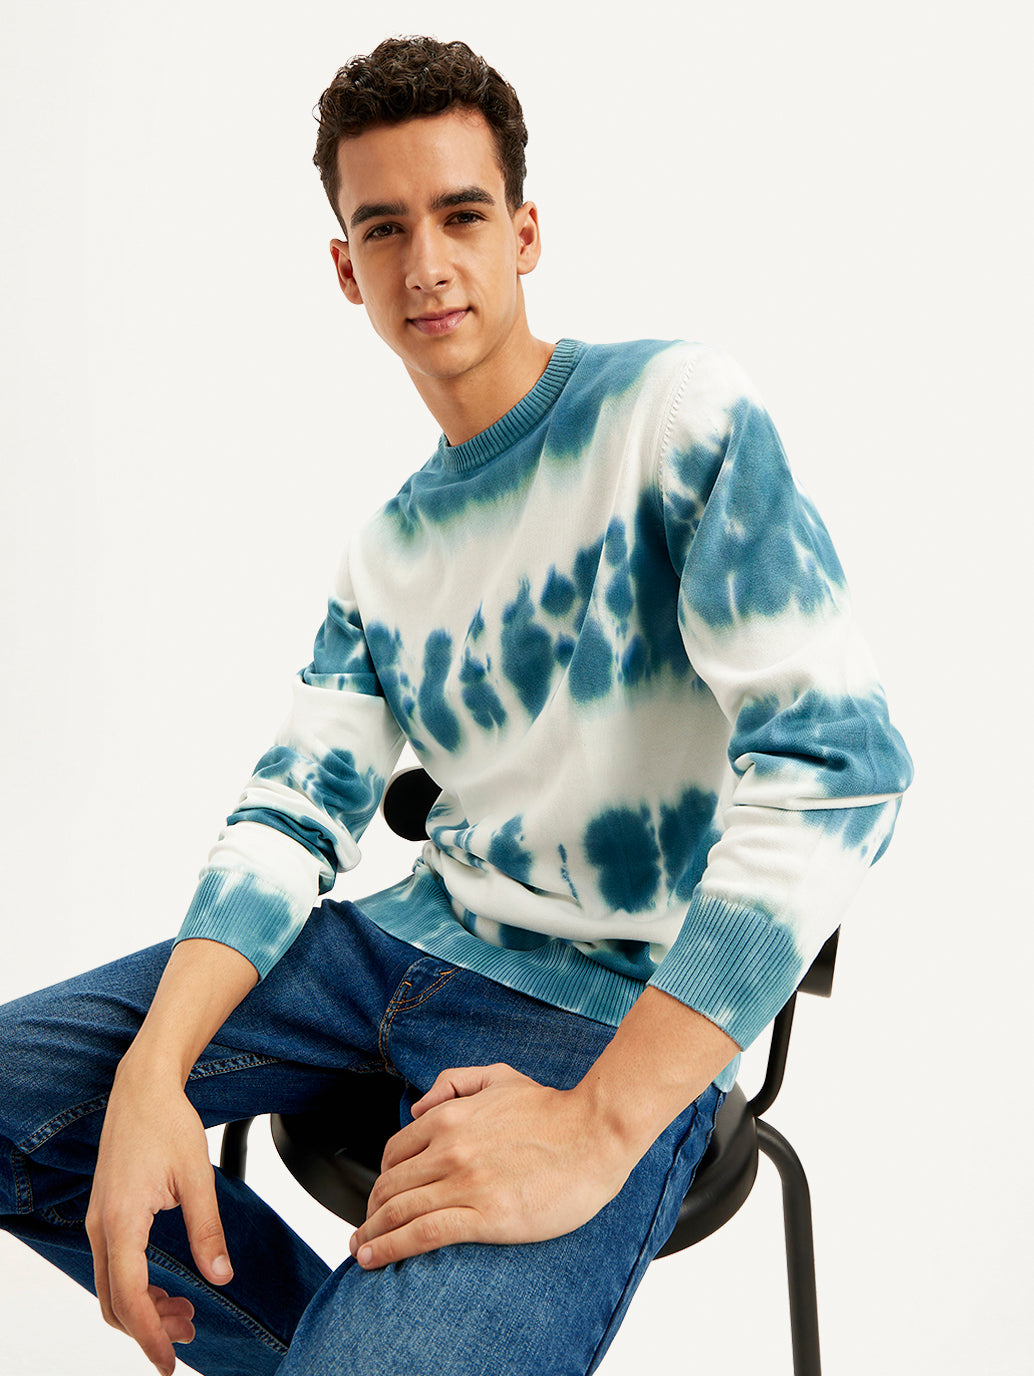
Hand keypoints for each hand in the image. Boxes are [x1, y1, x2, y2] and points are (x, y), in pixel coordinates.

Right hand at [85, 1061, 232, 1375]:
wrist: (142, 1088)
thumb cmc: (169, 1124)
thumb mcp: (198, 1177)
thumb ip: (208, 1229)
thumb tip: (221, 1276)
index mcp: (122, 1221)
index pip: (129, 1296)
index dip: (149, 1335)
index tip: (170, 1362)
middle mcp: (102, 1226)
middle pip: (113, 1301)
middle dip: (148, 1327)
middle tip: (189, 1334)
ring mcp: (100, 1221)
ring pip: (111, 1287)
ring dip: (143, 1308)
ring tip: (186, 1312)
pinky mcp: (106, 1215)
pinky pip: (113, 1266)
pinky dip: (137, 1285)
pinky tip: (167, 1285)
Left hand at [349, 1062, 636, 1268]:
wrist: (595, 1133)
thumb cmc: (552, 1109)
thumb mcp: (498, 1077)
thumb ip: (453, 1083)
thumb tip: (418, 1106)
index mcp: (450, 1116)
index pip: (393, 1153)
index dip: (380, 1179)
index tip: (378, 1199)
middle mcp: (448, 1149)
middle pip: (389, 1186)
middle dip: (370, 1212)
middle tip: (365, 1230)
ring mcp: (464, 1183)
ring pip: (398, 1212)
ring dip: (370, 1235)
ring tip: (360, 1251)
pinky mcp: (483, 1216)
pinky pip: (422, 1234)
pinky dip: (390, 1248)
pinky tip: (375, 1259)